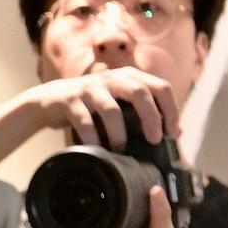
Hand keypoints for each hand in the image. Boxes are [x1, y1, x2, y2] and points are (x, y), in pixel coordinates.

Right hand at [20, 66, 179, 154]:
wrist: (49, 101)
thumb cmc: (91, 106)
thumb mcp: (120, 103)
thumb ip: (145, 112)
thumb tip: (177, 130)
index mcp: (129, 77)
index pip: (160, 87)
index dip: (170, 110)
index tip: (172, 133)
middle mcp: (112, 78)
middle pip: (139, 93)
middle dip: (150, 118)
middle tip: (153, 140)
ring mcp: (90, 88)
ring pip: (112, 110)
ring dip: (119, 134)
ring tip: (120, 150)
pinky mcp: (70, 100)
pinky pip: (85, 122)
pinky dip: (93, 139)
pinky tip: (97, 150)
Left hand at [72, 186, 198, 227]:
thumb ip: (160, 212)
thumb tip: (155, 189)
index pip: (76, 221)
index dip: (83, 203)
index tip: (94, 189)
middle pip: (76, 224)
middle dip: (89, 209)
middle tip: (103, 191)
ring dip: (92, 219)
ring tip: (106, 202)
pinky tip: (108, 219)